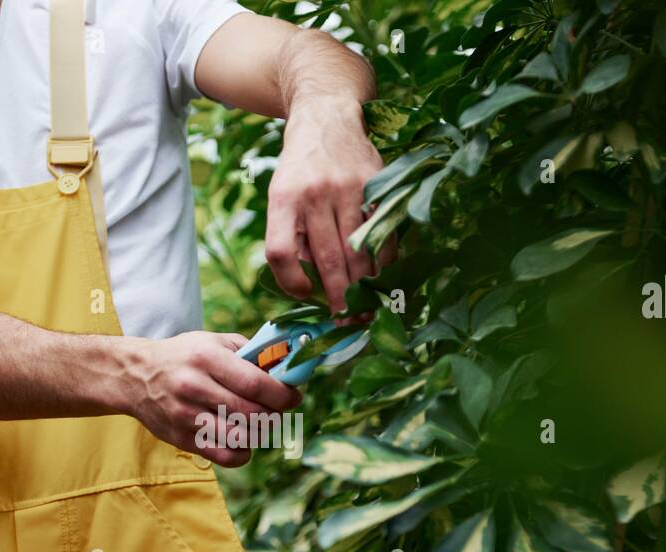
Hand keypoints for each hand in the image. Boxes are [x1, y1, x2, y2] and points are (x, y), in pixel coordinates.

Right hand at [121, 332, 301, 467]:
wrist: (136, 376)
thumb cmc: (184, 357)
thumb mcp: (213, 341)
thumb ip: (249, 353)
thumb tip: (286, 367)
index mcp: (206, 358)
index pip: (256, 383)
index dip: (283, 395)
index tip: (294, 397)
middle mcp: (194, 387)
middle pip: (252, 413)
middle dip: (275, 415)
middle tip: (278, 411)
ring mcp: (186, 415)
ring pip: (240, 437)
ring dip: (260, 434)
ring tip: (261, 424)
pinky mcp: (181, 437)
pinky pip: (224, 455)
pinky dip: (243, 453)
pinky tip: (245, 442)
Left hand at [266, 95, 395, 318]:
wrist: (327, 116)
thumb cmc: (301, 168)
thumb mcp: (281, 195)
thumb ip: (293, 236)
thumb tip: (311, 286)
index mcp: (283, 198)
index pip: (281, 252)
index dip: (292, 282)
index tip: (306, 296)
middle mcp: (314, 192)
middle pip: (326, 258)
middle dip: (339, 298)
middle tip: (347, 323)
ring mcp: (347, 187)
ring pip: (358, 250)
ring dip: (365, 286)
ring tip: (367, 308)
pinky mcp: (375, 184)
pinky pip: (383, 232)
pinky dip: (384, 260)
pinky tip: (382, 276)